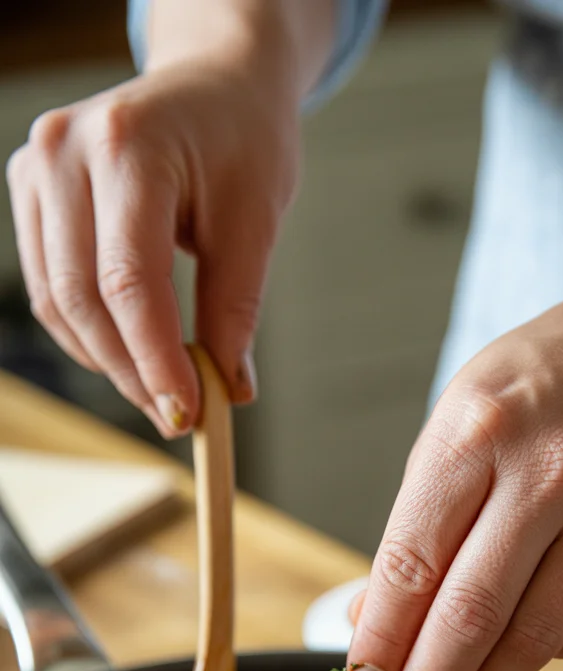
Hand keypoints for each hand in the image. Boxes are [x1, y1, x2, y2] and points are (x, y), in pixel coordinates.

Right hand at [6, 41, 298, 434]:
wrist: (215, 85)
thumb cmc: (243, 141)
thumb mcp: (256, 220)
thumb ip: (235, 307)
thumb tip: (231, 390)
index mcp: (128, 145)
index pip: (129, 280)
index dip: (155, 358)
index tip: (187, 414)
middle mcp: (65, 150)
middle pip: (83, 297)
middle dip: (132, 371)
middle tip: (178, 417)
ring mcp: (36, 168)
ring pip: (57, 301)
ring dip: (108, 361)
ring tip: (161, 391)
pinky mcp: (29, 190)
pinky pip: (49, 287)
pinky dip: (89, 333)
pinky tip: (130, 355)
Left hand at [347, 263, 562, 670]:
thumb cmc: (538, 390)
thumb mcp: (456, 426)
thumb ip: (415, 524)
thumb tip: (371, 621)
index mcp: (477, 432)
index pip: (411, 563)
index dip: (381, 637)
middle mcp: (549, 471)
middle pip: (471, 614)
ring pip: (534, 638)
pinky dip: (546, 652)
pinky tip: (526, 634)